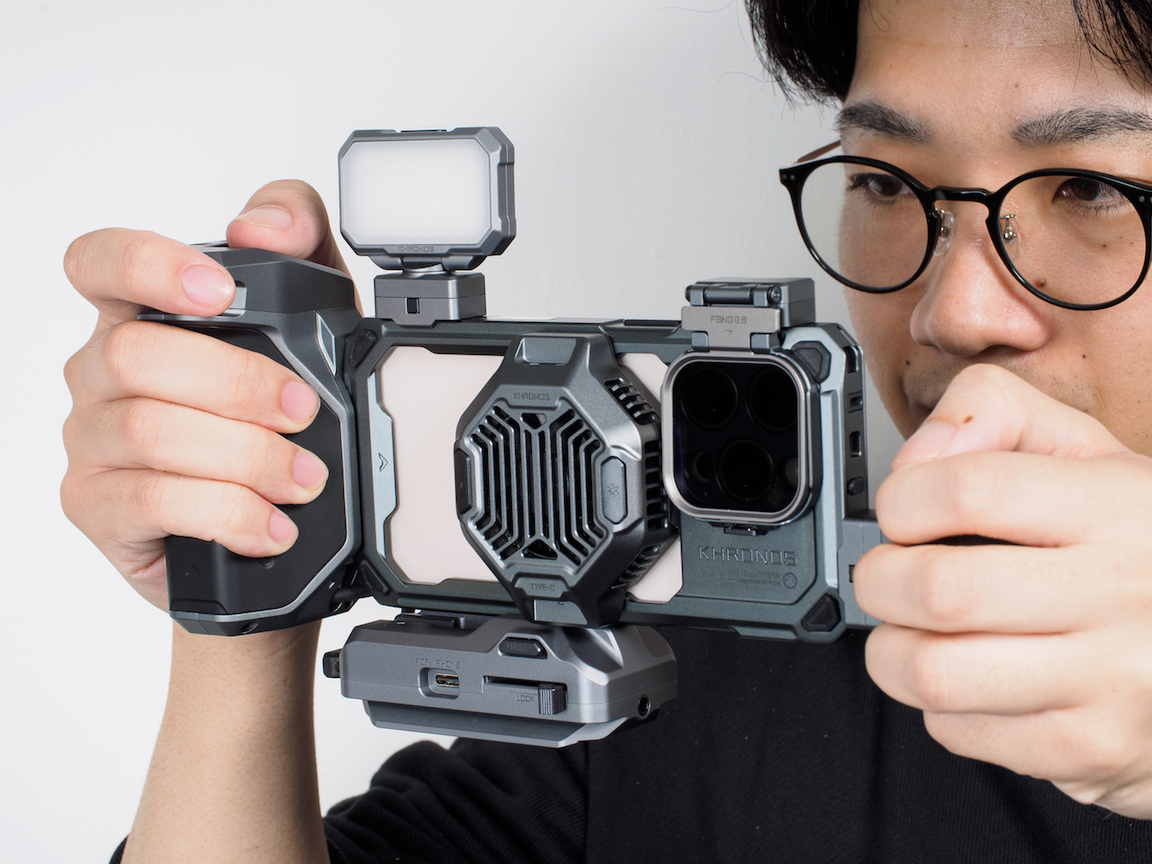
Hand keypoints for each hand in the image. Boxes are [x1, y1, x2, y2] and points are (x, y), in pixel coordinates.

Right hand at [61, 181, 351, 609]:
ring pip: (148, 429)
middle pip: (136, 354)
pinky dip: (228, 512)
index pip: (101, 262)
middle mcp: (101, 371)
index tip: (218, 290)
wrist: (257, 520)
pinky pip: (152, 500)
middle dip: (237, 383)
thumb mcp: (313, 317)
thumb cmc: (274, 412)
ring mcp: (90, 438)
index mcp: (140, 315)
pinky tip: (269, 524)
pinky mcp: (96, 505)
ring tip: (303, 477)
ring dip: (246, 455)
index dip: (148, 266)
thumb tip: (261, 227)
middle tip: (303, 409)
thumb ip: (299, 242)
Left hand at [855, 363, 1151, 815]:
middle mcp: (1119, 591)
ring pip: (933, 671)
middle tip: (889, 576)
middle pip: (937, 589)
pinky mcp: (1089, 747)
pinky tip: (970, 678)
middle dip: (879, 580)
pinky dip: (939, 706)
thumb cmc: (1143, 548)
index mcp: (1115, 506)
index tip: (900, 512)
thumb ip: (997, 414)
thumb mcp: (1090, 452)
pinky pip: (960, 730)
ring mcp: (1109, 678)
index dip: (902, 500)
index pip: (967, 489)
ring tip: (914, 631)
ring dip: (893, 650)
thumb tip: (920, 454)